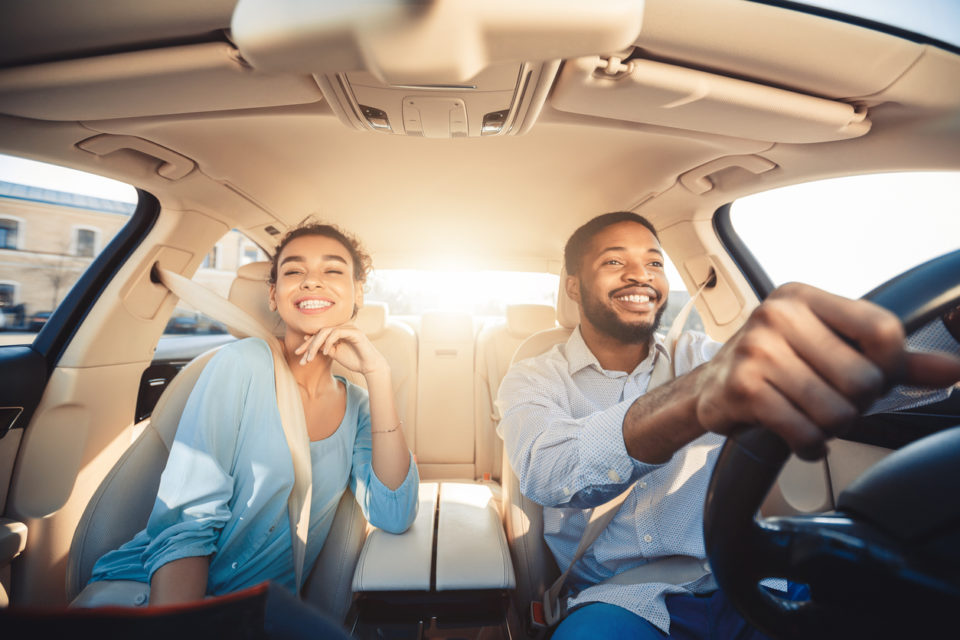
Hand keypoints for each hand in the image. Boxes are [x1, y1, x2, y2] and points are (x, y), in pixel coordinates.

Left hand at [294, 323, 388, 374]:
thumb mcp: (335, 353)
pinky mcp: (354, 332)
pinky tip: (326, 353)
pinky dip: (329, 342)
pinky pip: (336, 333)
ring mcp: (349, 328)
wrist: (370, 366)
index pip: (319, 334)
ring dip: (315, 344)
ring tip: (310, 357)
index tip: (298, 354)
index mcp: (338, 332)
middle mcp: (343, 327)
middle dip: (308, 345)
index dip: (307, 344)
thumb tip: (308, 341)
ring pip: (326, 331)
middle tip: (301, 357)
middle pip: (320, 332)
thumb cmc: (354, 360)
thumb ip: (324, 346)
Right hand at [692, 283, 959, 459]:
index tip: (873, 379)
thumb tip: (952, 369)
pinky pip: (805, 431)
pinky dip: (809, 446)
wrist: (710, 388)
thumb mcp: (828, 348)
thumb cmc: (776, 365)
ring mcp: (756, 350)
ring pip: (836, 412)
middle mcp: (777, 315)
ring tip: (811, 418)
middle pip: (863, 380)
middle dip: (855, 405)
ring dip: (831, 428)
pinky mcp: (743, 388)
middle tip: (830, 401)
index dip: (890, 368)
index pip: (882, 330)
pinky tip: (798, 436)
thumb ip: (891, 360)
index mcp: (803, 297)